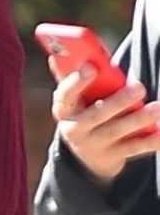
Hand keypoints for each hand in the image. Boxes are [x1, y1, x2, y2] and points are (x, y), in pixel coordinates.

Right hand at [51, 61, 159, 184]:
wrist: (87, 156)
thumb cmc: (87, 111)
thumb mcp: (80, 98)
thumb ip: (84, 80)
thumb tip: (87, 57)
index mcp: (64, 109)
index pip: (65, 95)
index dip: (76, 82)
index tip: (91, 68)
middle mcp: (74, 129)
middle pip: (95, 115)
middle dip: (117, 102)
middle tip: (139, 87)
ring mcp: (92, 145)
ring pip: (115, 132)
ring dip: (137, 119)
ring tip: (157, 108)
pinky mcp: (110, 157)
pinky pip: (131, 149)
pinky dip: (148, 141)